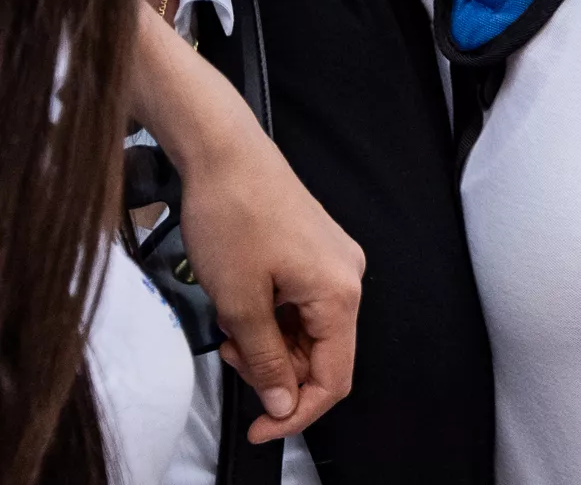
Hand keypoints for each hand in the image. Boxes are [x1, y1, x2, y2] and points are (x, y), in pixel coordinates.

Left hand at [132, 11, 361, 439]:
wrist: (227, 155)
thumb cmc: (233, 217)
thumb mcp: (239, 302)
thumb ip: (267, 359)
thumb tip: (282, 403)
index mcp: (339, 294)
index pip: (334, 377)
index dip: (297, 413)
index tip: (259, 430)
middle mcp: (349, 279)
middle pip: (324, 356)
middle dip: (277, 372)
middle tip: (231, 357)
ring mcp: (336, 263)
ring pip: (311, 332)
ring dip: (272, 345)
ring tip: (231, 327)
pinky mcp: (319, 252)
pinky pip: (305, 305)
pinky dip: (275, 319)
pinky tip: (245, 306)